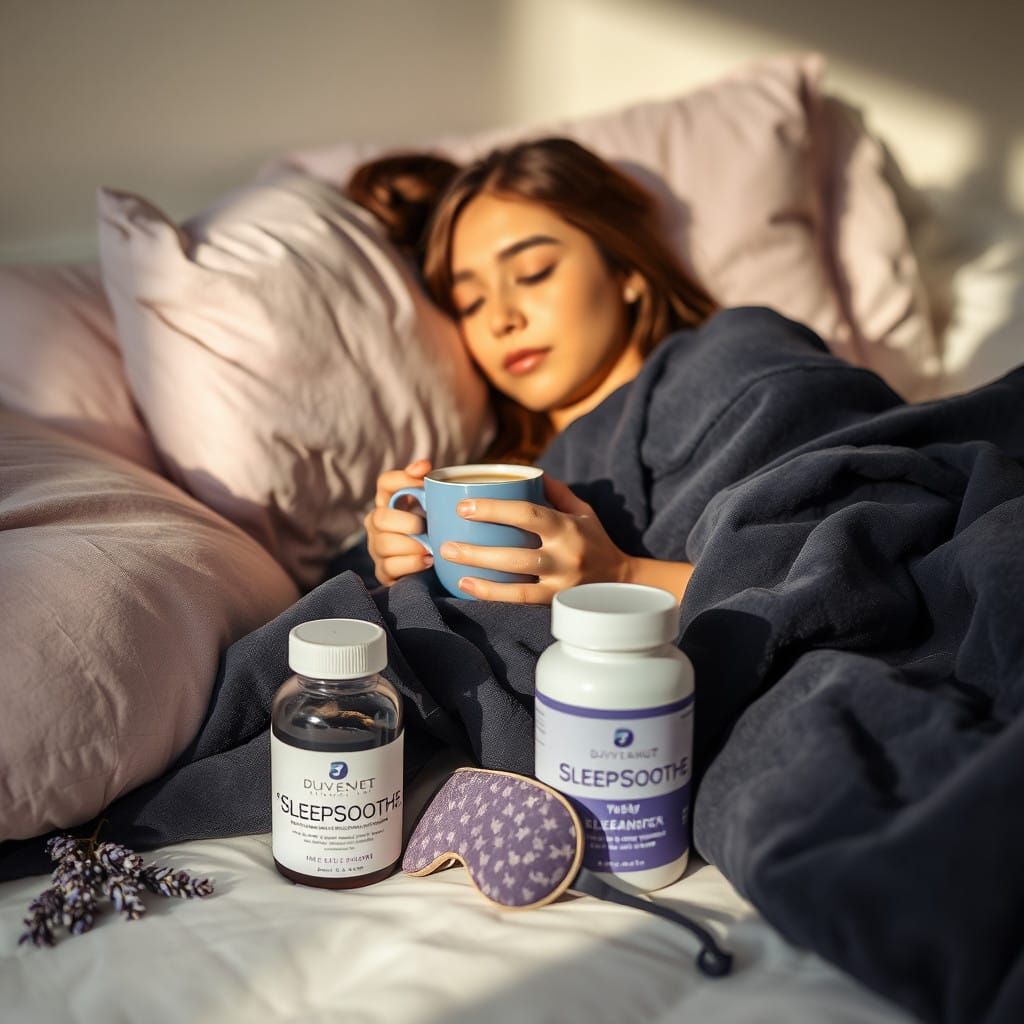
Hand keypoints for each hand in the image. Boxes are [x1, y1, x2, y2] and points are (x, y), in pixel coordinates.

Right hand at [364, 459, 434, 585]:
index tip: (424, 477)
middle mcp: (377, 524)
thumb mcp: (434, 509)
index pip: (385, 483)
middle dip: (406, 522)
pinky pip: (391, 566)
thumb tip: (424, 465)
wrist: (433, 568)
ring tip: (430, 548)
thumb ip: (430, 487)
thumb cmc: (433, 532)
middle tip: (425, 527)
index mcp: (388, 503)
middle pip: (380, 517)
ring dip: (411, 545)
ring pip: (385, 543)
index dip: (402, 478)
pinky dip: (412, 563)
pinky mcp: (383, 571)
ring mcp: (377, 548)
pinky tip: (428, 561)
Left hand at [439, 475, 630, 603]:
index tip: (463, 506)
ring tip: (451, 563)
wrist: (623, 583)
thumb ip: (555, 491)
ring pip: (516, 579)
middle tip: (445, 543)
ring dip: (480, 572)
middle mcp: (565, 555)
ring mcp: (562, 582)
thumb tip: (526, 470)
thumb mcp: (582, 511)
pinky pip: (521, 600)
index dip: (493, 510)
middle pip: (516, 552)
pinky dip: (493, 594)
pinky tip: (468, 587)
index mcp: (567, 526)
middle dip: (477, 548)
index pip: (527, 514)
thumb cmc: (595, 541)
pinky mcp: (558, 602)